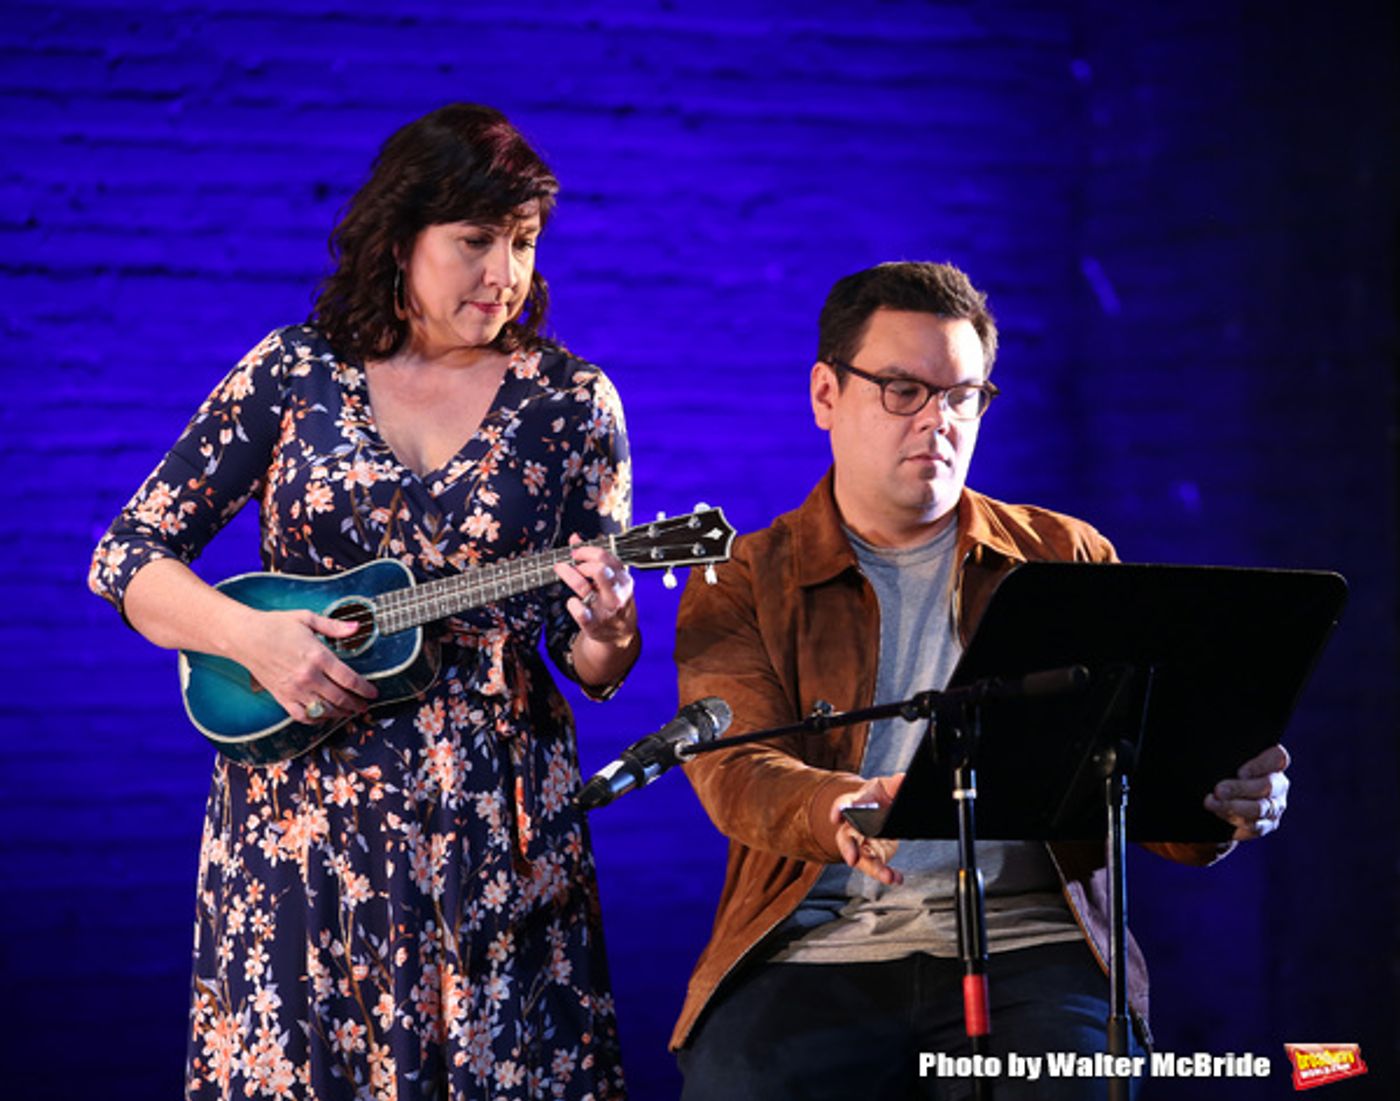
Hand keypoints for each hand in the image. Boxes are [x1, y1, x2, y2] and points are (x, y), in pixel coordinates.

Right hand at [237, 609, 377, 724]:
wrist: (245, 637)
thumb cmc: (276, 625)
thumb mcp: (307, 618)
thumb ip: (334, 626)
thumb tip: (357, 628)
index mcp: (318, 656)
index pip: (349, 679)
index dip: (365, 689)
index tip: (373, 693)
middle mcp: (308, 676)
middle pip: (340, 698)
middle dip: (356, 705)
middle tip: (365, 706)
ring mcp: (294, 689)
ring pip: (324, 710)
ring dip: (340, 713)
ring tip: (349, 712)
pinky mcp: (282, 697)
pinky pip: (302, 716)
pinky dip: (316, 719)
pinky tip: (324, 716)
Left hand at [553, 534, 637, 645]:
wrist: (620, 633)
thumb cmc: (614, 601)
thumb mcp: (612, 578)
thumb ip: (594, 558)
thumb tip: (575, 538)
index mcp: (623, 579)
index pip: (605, 557)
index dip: (586, 551)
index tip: (575, 552)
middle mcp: (616, 593)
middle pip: (599, 569)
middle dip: (582, 563)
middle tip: (573, 562)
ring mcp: (605, 609)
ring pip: (583, 587)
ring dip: (568, 575)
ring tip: (560, 569)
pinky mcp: (594, 624)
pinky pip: (579, 612)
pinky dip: (572, 604)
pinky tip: (573, 601)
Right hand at [830, 773, 905, 884]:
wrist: (882, 811)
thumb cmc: (880, 796)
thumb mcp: (887, 787)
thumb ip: (895, 784)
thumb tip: (904, 779)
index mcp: (857, 803)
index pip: (844, 804)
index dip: (839, 809)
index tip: (836, 816)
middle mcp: (854, 825)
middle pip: (846, 838)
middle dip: (848, 849)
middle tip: (852, 859)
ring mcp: (861, 842)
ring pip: (861, 857)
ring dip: (874, 869)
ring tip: (888, 877)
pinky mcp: (872, 855)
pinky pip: (876, 866)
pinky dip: (887, 873)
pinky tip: (896, 878)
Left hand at [1204, 744, 1289, 839]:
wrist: (1213, 796)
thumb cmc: (1217, 770)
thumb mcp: (1222, 760)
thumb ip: (1224, 755)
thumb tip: (1210, 748)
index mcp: (1271, 762)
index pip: (1278, 758)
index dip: (1261, 765)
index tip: (1240, 772)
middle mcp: (1277, 783)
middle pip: (1268, 785)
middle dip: (1240, 788)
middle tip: (1218, 790)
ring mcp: (1274, 805)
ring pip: (1261, 808)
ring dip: (1234, 806)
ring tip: (1212, 803)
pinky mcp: (1266, 824)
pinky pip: (1255, 826)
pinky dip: (1235, 820)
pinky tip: (1220, 814)